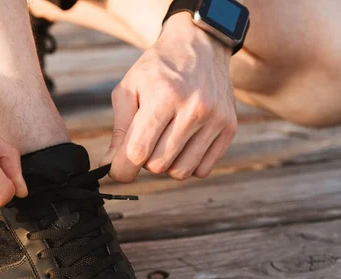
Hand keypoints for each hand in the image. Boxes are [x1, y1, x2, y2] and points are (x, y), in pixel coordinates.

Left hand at [100, 13, 237, 181]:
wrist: (200, 45)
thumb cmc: (157, 70)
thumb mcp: (129, 89)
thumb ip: (119, 129)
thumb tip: (111, 166)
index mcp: (164, 96)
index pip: (138, 151)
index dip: (122, 169)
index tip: (116, 170)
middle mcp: (194, 108)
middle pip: (158, 165)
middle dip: (145, 160)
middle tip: (145, 140)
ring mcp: (215, 119)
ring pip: (181, 172)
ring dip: (167, 164)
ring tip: (164, 140)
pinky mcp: (229, 128)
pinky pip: (202, 170)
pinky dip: (188, 163)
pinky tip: (183, 143)